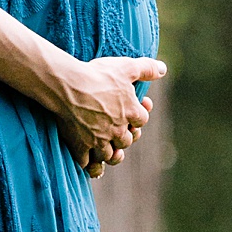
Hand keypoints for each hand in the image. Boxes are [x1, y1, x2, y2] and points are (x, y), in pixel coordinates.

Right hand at [56, 56, 165, 177]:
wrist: (68, 86)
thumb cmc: (97, 75)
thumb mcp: (126, 66)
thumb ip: (146, 68)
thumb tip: (163, 69)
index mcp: (131, 113)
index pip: (141, 120)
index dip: (138, 115)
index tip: (132, 108)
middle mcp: (117, 130)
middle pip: (126, 141)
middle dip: (124, 137)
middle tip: (118, 130)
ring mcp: (98, 140)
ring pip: (109, 156)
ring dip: (110, 154)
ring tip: (108, 150)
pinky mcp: (80, 146)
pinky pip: (86, 163)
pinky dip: (88, 164)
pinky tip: (88, 161)